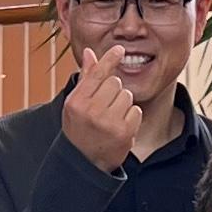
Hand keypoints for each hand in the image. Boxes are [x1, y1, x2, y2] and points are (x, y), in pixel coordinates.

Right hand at [56, 36, 147, 173]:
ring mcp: (108, 122)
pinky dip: (131, 118)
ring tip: (111, 119)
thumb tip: (89, 52)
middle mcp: (91, 111)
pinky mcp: (123, 132)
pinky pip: (136, 111)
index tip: (121, 49)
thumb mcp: (76, 104)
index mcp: (77, 102)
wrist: (84, 163)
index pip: (97, 74)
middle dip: (114, 92)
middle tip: (105, 108)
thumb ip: (86, 78)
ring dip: (123, 105)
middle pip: (115, 83)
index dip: (110, 59)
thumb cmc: (79, 128)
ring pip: (127, 96)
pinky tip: (120, 128)